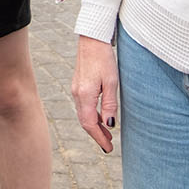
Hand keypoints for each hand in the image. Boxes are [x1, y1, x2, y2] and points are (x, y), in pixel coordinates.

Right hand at [71, 35, 118, 152]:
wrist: (92, 39)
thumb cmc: (104, 59)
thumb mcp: (111, 83)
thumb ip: (110, 105)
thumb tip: (110, 125)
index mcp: (85, 95)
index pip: (90, 124)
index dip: (99, 138)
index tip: (108, 149)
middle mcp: (77, 94)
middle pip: (85, 122)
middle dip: (96, 135)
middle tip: (109, 145)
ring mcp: (76, 90)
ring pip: (83, 115)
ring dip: (94, 126)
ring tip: (107, 134)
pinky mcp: (78, 85)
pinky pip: (83, 107)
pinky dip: (92, 116)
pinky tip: (101, 117)